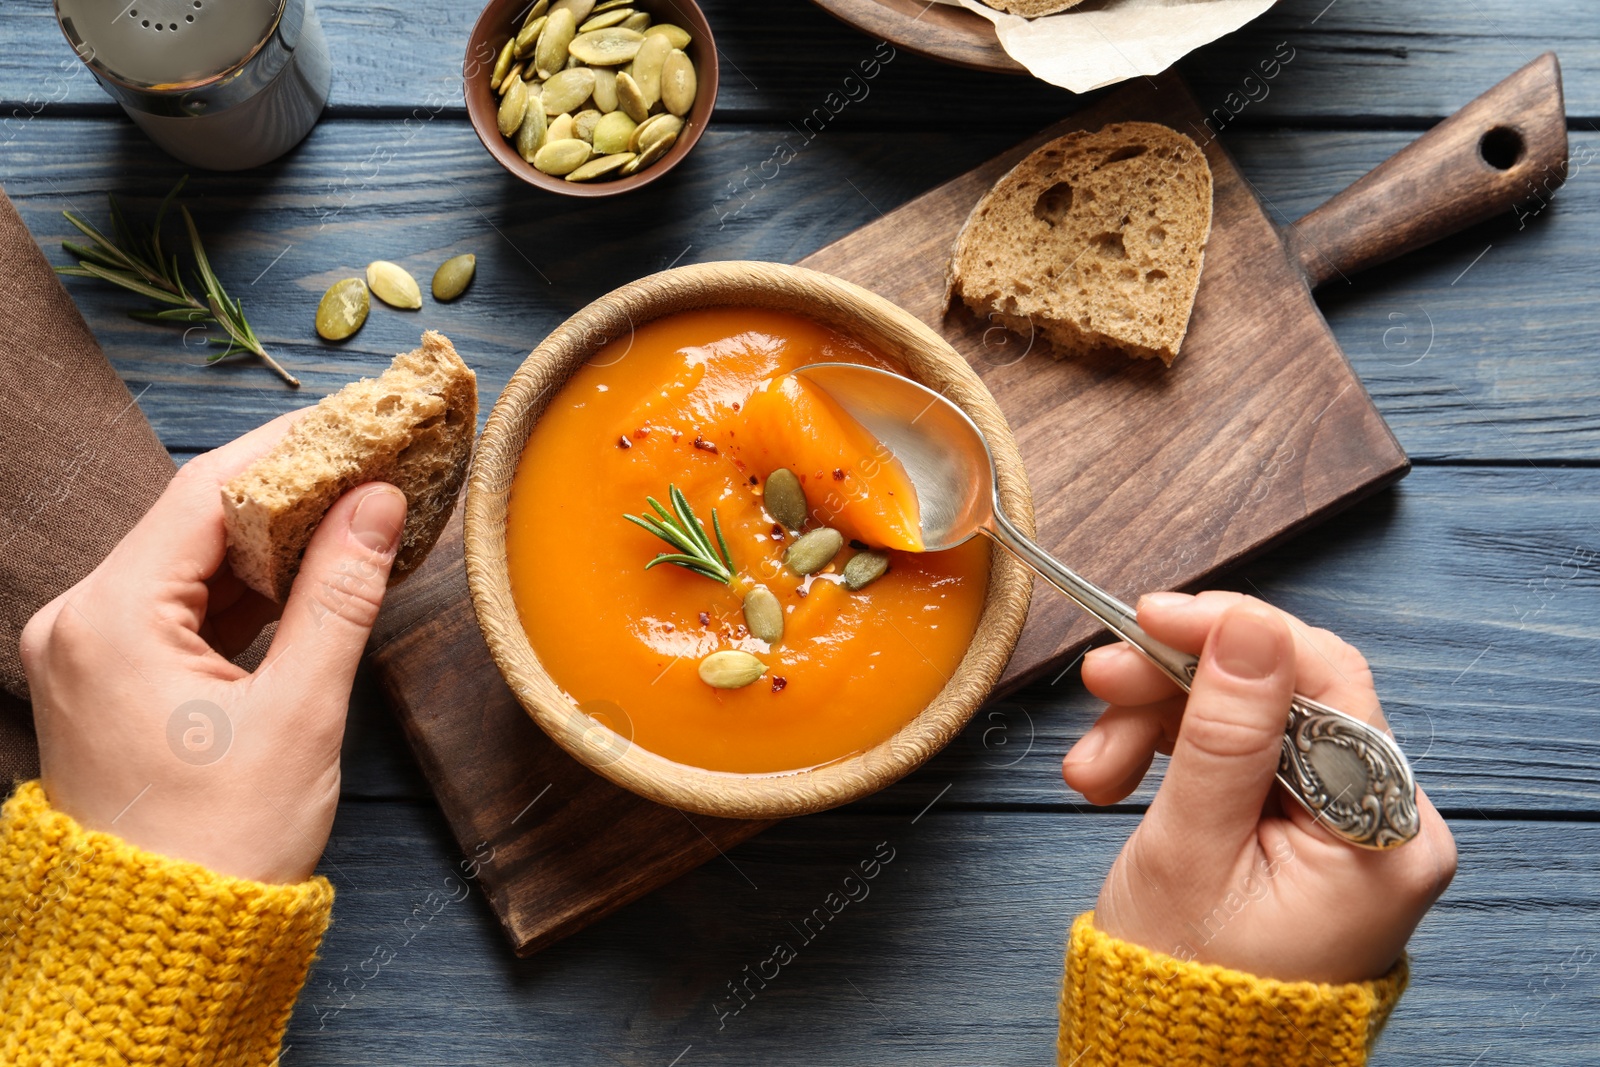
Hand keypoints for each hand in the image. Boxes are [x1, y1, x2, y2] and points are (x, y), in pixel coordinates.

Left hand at [19, 412, 406, 884]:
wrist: (166, 945)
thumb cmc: (223, 844)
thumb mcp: (299, 711)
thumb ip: (339, 593)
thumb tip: (378, 503)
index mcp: (108, 621)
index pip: (205, 493)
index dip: (291, 448)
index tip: (359, 422)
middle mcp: (80, 622)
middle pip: (194, 519)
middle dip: (289, 487)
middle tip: (372, 459)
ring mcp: (89, 650)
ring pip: (193, 559)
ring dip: (273, 536)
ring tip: (357, 506)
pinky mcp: (112, 676)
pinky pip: (186, 603)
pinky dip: (250, 585)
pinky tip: (312, 568)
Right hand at [1062, 591, 1456, 983]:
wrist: (1170, 1062)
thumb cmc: (1187, 984)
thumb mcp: (1192, 848)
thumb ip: (1224, 732)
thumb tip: (1248, 625)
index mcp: (1386, 834)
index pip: (1324, 680)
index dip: (1233, 635)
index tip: (1151, 617)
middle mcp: (1383, 823)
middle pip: (1279, 696)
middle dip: (1176, 688)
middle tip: (1100, 682)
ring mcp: (1343, 827)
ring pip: (1246, 720)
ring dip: (1156, 725)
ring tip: (1091, 770)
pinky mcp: (1302, 830)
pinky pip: (1237, 757)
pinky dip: (1170, 756)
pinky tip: (1115, 777)